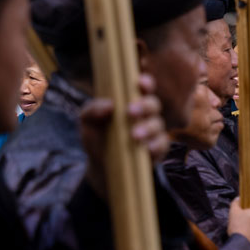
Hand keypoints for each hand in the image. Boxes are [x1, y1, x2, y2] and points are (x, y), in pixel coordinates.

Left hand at [80, 73, 167, 197]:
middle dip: (145, 106)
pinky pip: (162, 144)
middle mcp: (145, 115)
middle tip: (131, 111)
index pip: (143, 88)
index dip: (146, 83)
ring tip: (134, 135)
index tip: (141, 83)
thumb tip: (109, 105)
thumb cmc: (96, 137)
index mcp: (131, 101)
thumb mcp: (87, 122)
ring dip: (148, 128)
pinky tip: (147, 148)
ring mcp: (153, 132)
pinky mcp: (157, 149)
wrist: (100, 166)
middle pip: (154, 104)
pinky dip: (156, 145)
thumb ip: (93, 109)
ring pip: (159, 124)